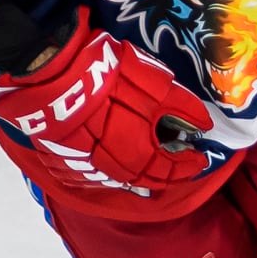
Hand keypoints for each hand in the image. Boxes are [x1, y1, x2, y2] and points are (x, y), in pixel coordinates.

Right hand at [0, 9, 210, 195]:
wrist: (52, 76)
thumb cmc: (109, 80)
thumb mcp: (155, 87)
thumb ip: (183, 108)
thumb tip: (204, 126)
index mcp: (140, 156)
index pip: (172, 170)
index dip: (189, 164)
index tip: (201, 157)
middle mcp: (115, 171)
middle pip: (146, 181)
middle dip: (166, 175)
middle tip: (179, 164)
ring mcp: (87, 167)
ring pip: (120, 181)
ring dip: (139, 177)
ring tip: (151, 167)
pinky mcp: (65, 159)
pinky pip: (94, 174)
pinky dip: (111, 173)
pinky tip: (117, 164)